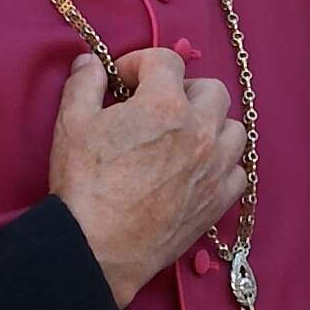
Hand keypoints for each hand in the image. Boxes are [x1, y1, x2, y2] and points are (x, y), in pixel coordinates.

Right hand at [49, 49, 247, 307]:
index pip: (167, 61)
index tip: (123, 81)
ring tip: (183, 136)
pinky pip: (238, 170)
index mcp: (166, 105)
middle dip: (183, 90)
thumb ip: (84, 83)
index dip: (141, 63)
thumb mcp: (72, 124)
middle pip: (211, 90)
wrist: (98, 249)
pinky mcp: (219, 200)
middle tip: (156, 106)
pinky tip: (197, 170)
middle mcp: (200, 131)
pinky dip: (222, 164)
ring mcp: (215, 167)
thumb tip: (90, 62)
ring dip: (211, 124)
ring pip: (233, 129)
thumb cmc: (84, 185)